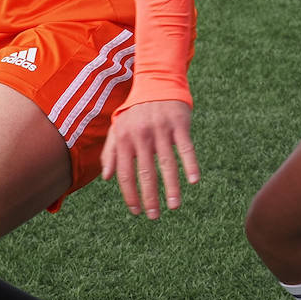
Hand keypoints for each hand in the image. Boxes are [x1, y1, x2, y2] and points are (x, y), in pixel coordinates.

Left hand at [102, 100, 199, 218]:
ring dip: (171, 187)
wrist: (156, 82)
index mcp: (124, 139)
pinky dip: (190, 164)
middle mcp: (141, 135)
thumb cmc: (135, 111)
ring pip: (167, 164)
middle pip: (145, 173)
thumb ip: (110, 153)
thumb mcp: (117, 129)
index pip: (125, 174)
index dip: (130, 195)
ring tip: (174, 206)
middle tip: (154, 217)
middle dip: (150, 198)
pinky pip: (185, 148)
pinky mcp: (179, 124)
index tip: (137, 211)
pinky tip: (193, 181)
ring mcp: (160, 129)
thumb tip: (106, 178)